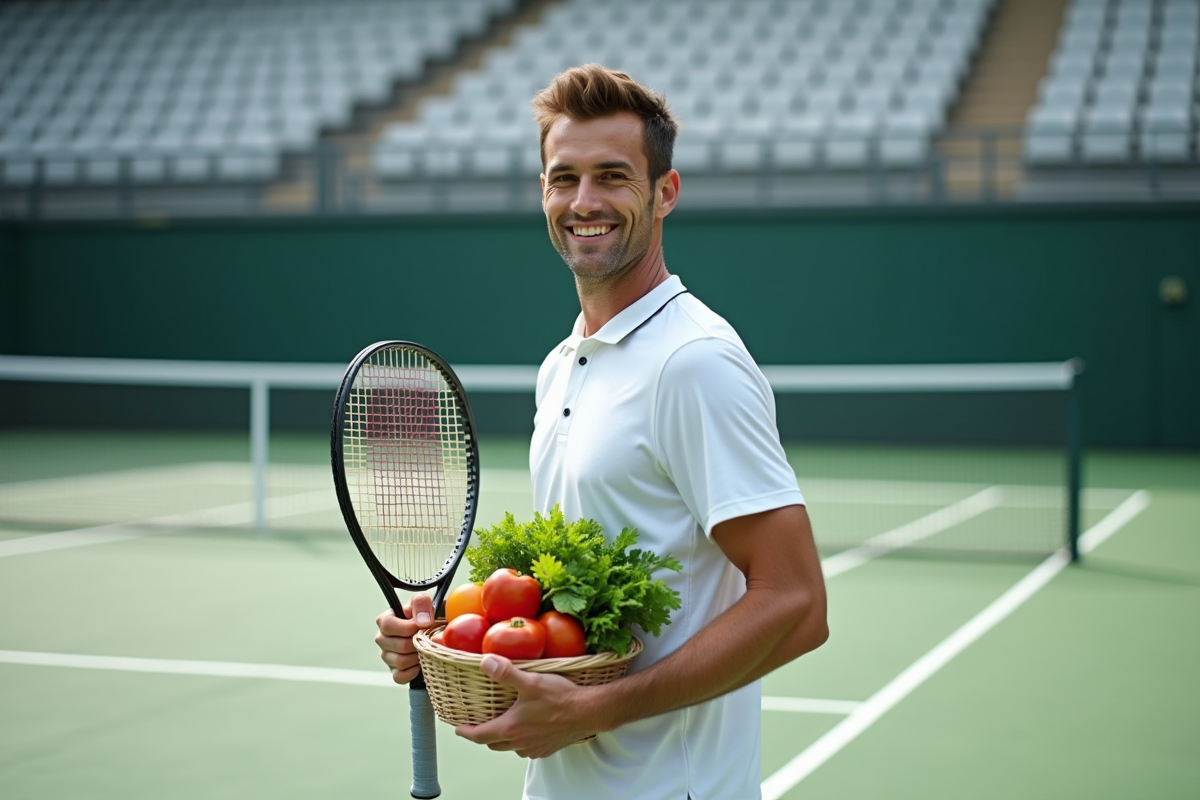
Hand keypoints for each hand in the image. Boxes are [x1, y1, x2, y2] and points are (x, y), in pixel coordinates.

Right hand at [374, 594, 433, 683]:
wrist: (433, 630)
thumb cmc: (425, 615)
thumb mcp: (424, 602)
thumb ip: (421, 603)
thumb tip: (421, 622)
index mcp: (385, 620)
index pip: (388, 625)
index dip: (407, 627)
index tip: (422, 625)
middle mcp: (382, 638)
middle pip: (398, 645)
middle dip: (417, 643)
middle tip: (427, 638)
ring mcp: (386, 656)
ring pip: (400, 662)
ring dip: (417, 656)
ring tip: (425, 649)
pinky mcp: (394, 671)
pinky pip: (400, 677)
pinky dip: (413, 672)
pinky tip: (420, 663)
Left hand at [455, 655, 597, 758]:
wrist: (588, 712)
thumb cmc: (560, 697)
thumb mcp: (530, 681)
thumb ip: (506, 673)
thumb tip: (485, 662)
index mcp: (510, 728)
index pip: (479, 735)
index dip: (465, 732)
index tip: (458, 728)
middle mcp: (519, 742)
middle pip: (492, 744)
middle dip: (483, 735)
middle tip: (478, 725)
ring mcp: (534, 748)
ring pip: (510, 748)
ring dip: (503, 739)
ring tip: (503, 725)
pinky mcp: (547, 749)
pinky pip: (527, 749)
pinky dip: (521, 741)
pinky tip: (528, 729)